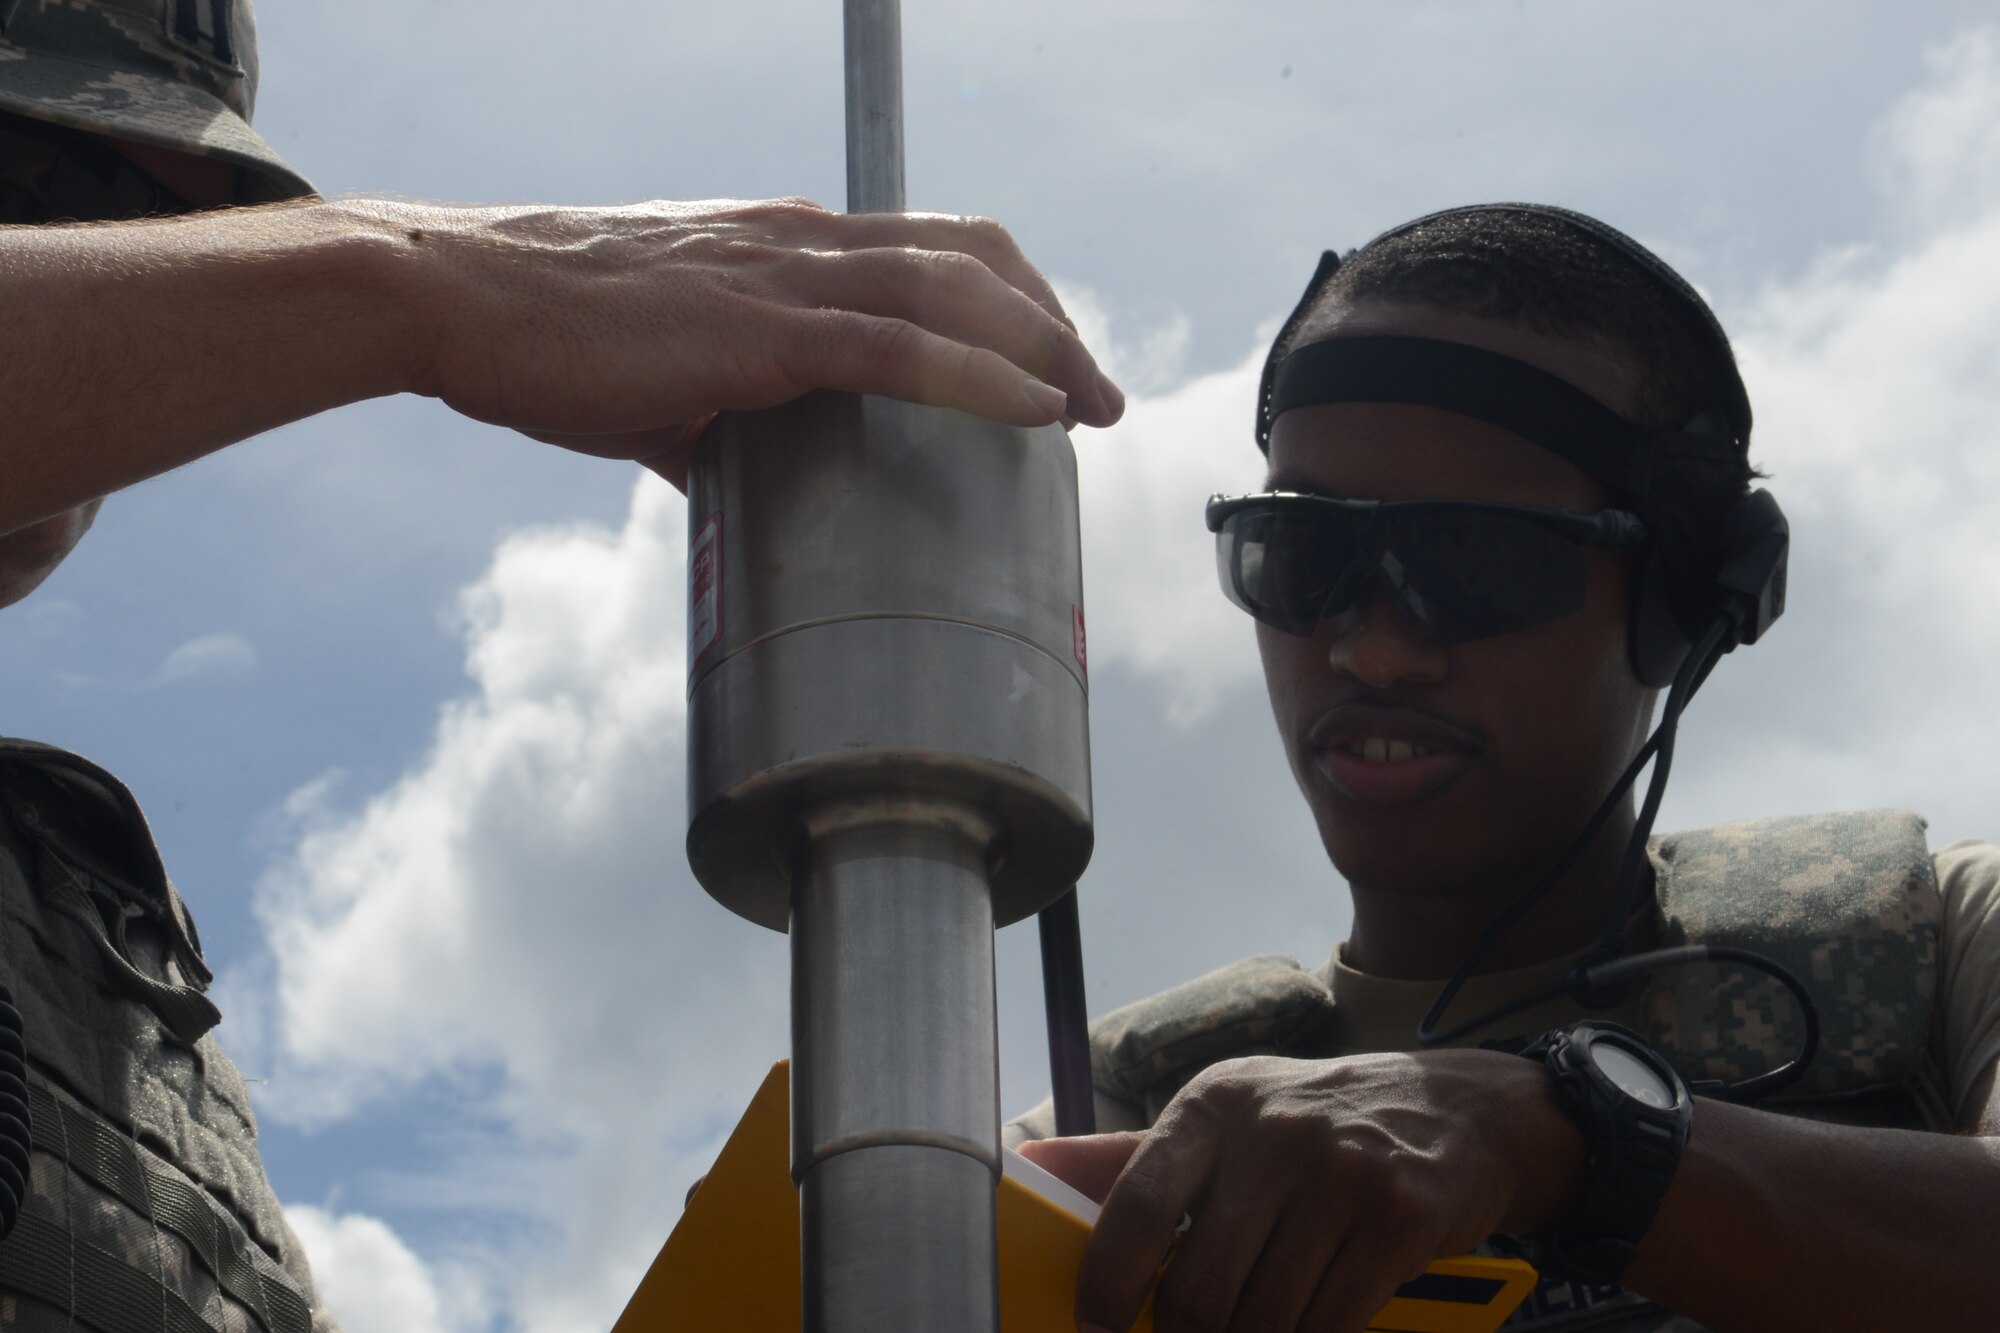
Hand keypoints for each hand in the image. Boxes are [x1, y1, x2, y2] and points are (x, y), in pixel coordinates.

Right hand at [393, 197, 1124, 487]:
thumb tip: (748, 485)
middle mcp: (798, 241)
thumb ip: (721, 418)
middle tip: (1098, 398)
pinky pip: (896, 344)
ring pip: (952, 288)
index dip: (1006, 300)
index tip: (1048, 365)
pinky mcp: (755, 329)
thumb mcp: (656, 377)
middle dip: (1050, 323)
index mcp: (782, 246)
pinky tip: (1034, 411)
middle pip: (971, 255)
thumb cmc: (544, 339)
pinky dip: (979, 376)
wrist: (454, 300)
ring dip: (1041, 348)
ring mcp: (781, 277)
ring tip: (1091, 408)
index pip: (929, 248)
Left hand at [1020, 1051, 1583, 1332]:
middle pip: (1197, 1290)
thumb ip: (1130, 1157)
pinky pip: (1329, 1325)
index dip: (1106, 1282)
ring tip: (1257, 1324)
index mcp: (1214, 1105)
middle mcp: (1272, 1133)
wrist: (1460, 1111)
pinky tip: (1311, 1326)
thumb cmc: (1318, 1124)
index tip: (1096, 1324)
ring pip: (1262, 1320)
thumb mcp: (1227, 1119)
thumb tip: (1028, 1166)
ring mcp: (1339, 1175)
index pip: (1135, 1203)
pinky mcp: (1398, 1221)